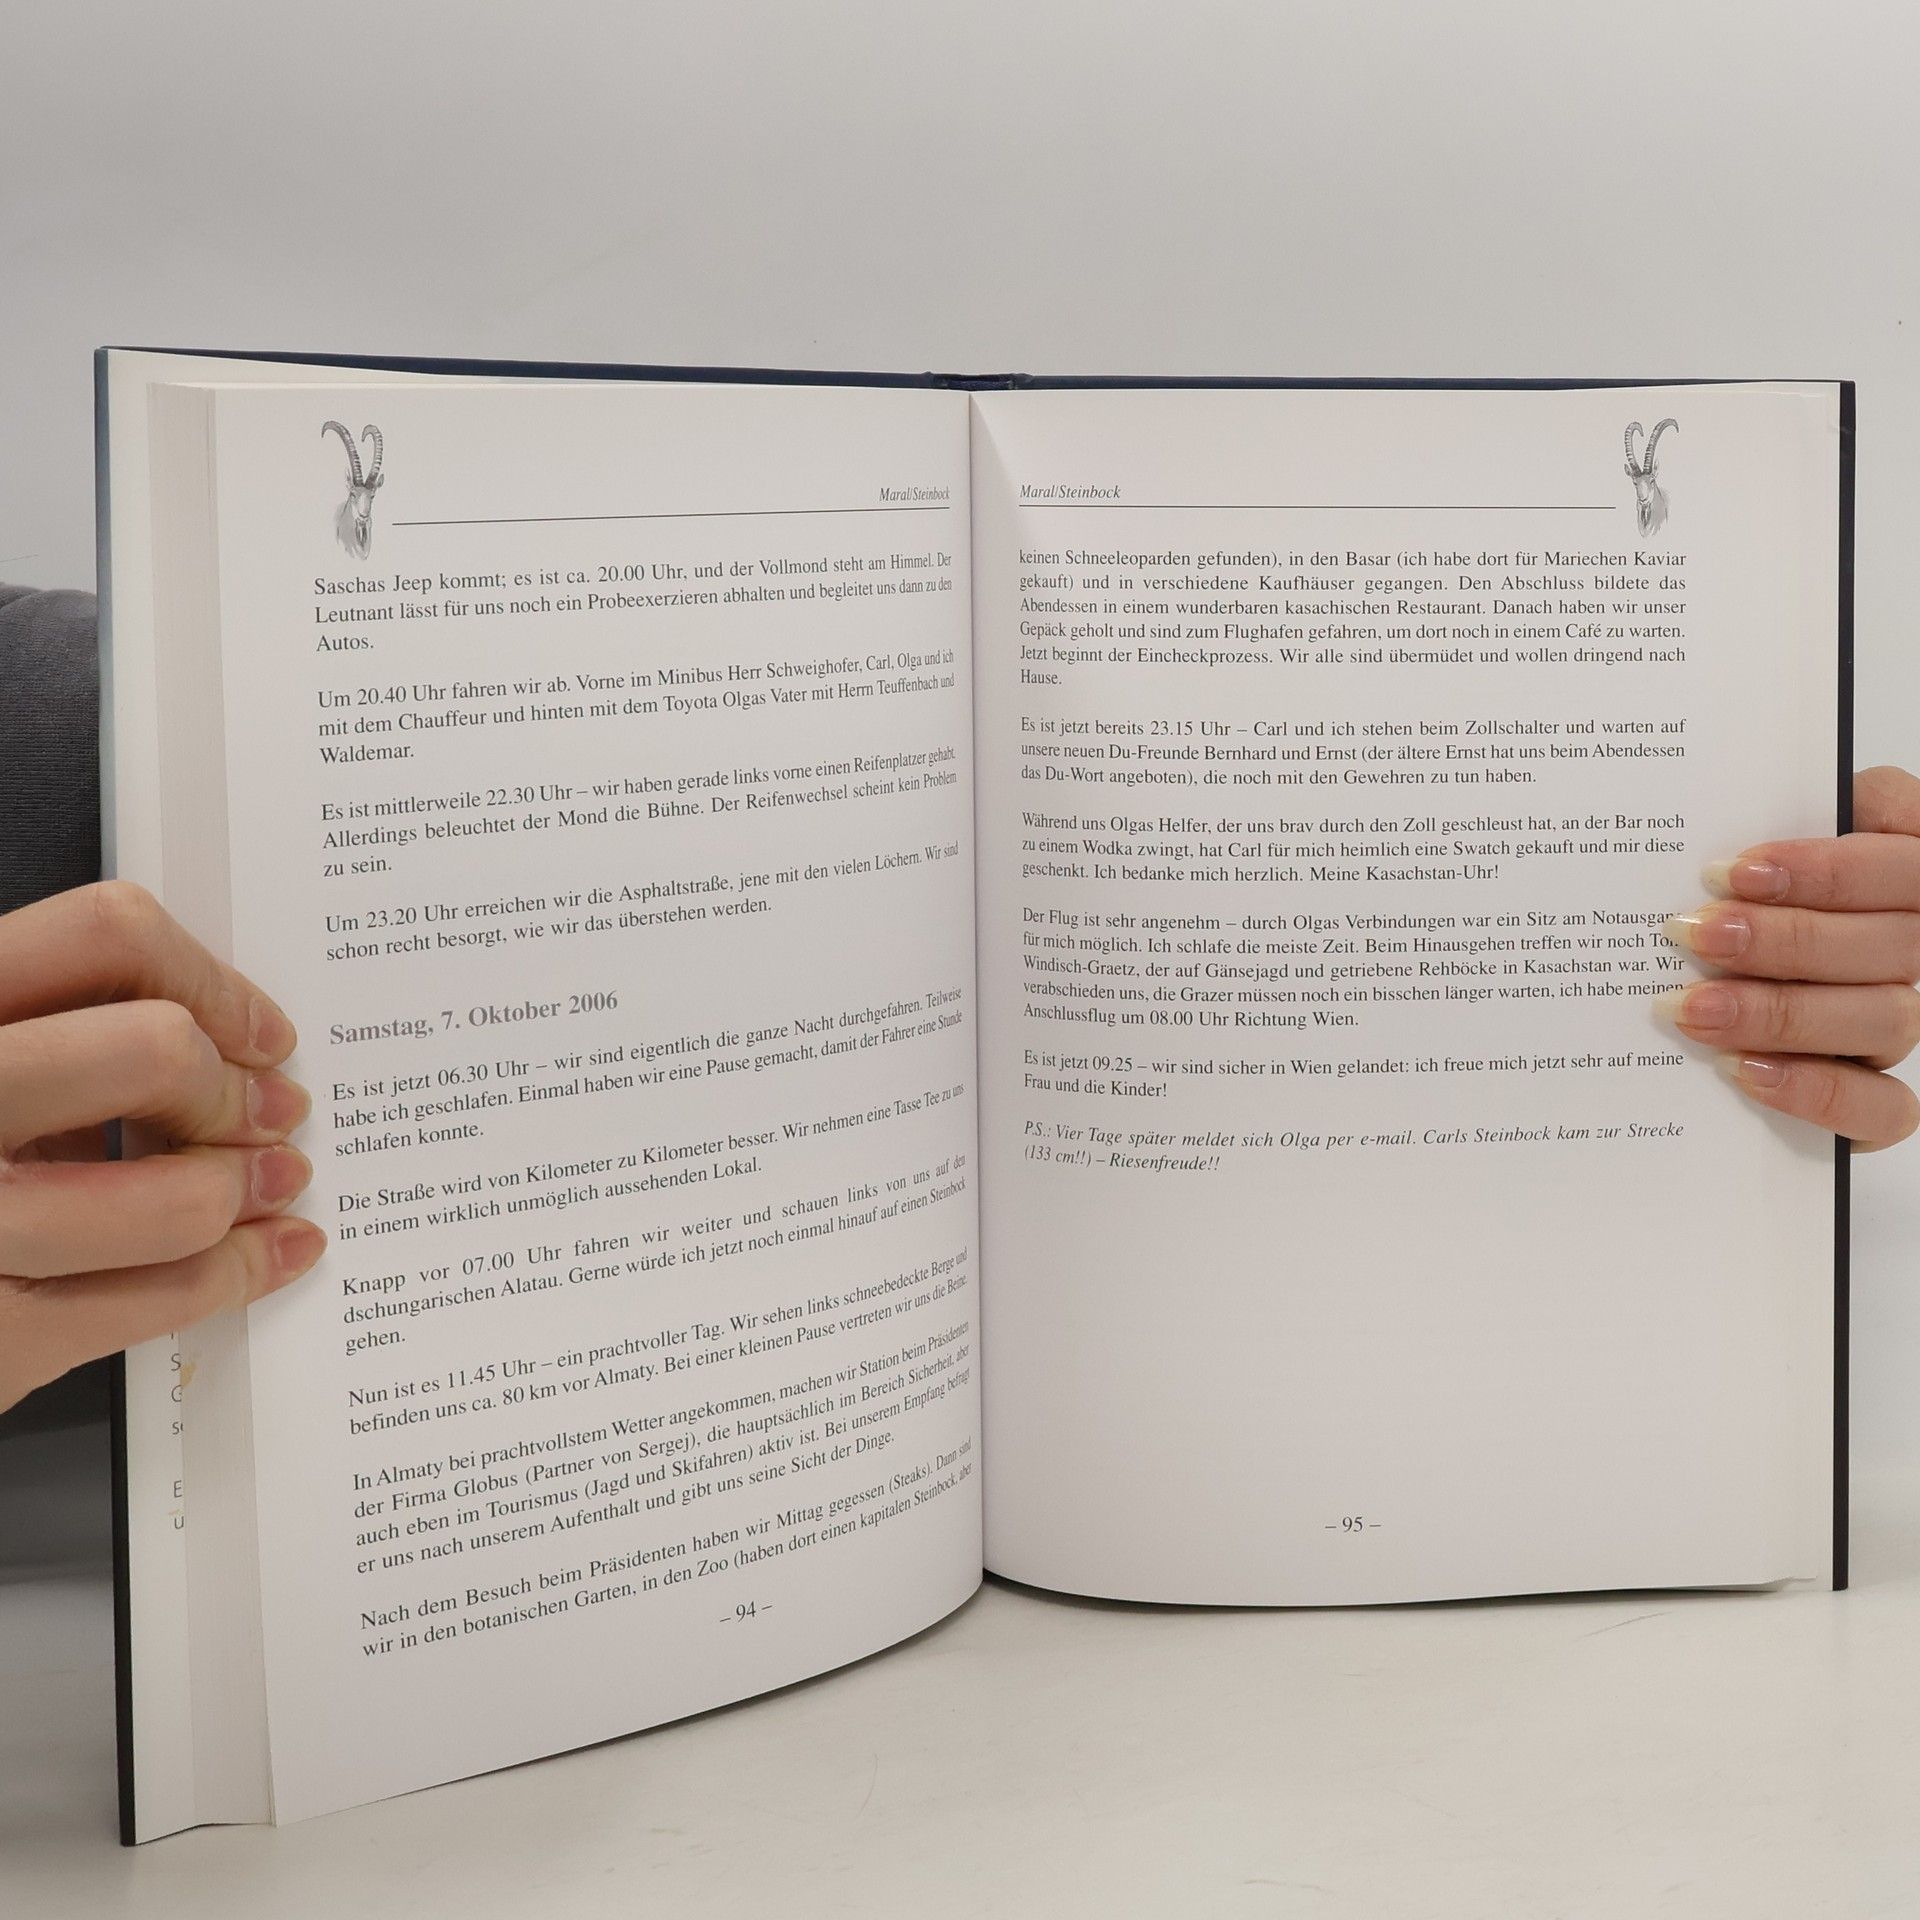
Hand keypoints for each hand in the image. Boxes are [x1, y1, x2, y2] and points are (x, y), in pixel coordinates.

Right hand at [0, 883, 323, 1414]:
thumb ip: (38, 1030)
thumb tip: (198, 1029)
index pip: (106, 935)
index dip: (210, 980)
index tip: (250, 1027)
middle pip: (157, 1052)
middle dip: (233, 1089)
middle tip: (265, 1111)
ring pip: (181, 1195)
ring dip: (248, 1188)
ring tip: (266, 1181)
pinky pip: (163, 1295)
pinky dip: (241, 1273)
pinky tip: (266, 1254)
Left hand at [1660, 766, 1919, 1149]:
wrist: (1724, 985)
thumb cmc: (1735, 901)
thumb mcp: (1747, 854)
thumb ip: (1757, 823)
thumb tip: (1711, 834)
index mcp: (1898, 878)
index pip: (1902, 865)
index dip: (1826, 869)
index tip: (1732, 872)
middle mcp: (1913, 950)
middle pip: (1893, 944)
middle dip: (1785, 940)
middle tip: (1696, 935)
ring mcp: (1897, 1022)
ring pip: (1885, 1018)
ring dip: (1781, 1013)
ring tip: (1693, 1007)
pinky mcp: (1879, 1097)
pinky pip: (1883, 1106)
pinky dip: (1814, 1088)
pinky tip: (1741, 1070)